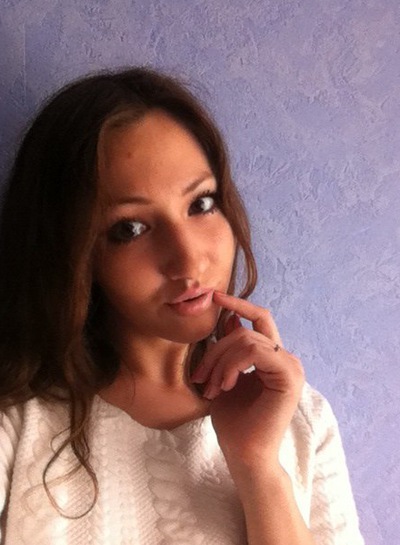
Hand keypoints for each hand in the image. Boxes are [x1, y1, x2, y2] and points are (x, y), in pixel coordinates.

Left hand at [191, 291, 304, 471]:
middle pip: (246, 330)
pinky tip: (225, 386)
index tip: (215, 297)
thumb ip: (230, 350)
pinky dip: (232, 365)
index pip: (260, 319)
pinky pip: (254, 351)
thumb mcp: (224, 377)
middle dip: (216, 349)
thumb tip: (230, 319)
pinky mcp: (289, 376)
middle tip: (199, 376)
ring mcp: (291, 366)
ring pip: (247, 340)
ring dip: (220, 361)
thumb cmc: (234, 422)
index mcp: (273, 358)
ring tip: (210, 387)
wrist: (244, 455)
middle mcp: (287, 359)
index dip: (239, 305)